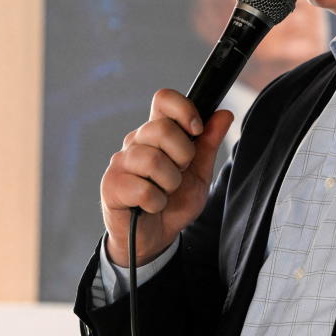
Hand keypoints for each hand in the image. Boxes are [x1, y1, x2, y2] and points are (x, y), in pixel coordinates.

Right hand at [100, 89, 232, 266]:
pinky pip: (143, 189)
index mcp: (158, 133)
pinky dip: (156, 202)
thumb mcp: (200, 172)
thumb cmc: (174, 201)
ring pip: (153, 159)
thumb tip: (224, 114)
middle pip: (161, 128)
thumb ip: (209, 143)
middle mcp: (136, 142)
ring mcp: (120, 162)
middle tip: (180, 173)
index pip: (164, 99)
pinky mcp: (111, 185)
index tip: (196, 130)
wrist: (155, 236)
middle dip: (183, 156)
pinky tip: (152, 205)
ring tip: (165, 192)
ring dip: (170, 183)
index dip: (184, 110)